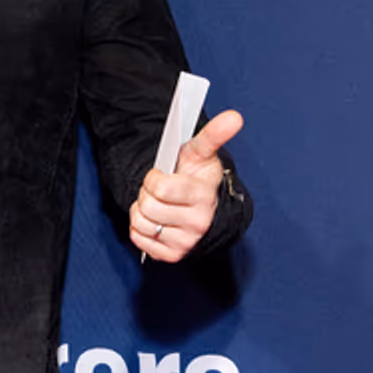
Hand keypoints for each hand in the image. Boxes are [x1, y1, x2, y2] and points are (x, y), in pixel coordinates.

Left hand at [129, 108, 243, 263]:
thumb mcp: (203, 154)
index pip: (160, 188)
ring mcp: (185, 243)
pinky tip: (155, 220)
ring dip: (141, 210)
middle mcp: (197, 224)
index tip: (161, 176)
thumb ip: (214, 134)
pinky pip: (138, 239)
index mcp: (203, 197)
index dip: (154, 178)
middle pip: (147, 207)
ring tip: (157, 204)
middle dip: (147, 194)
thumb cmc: (198, 178)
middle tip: (159, 191)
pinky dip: (140, 228)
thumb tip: (235, 116)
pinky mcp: (172, 256)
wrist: (205, 209)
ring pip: (140, 223)